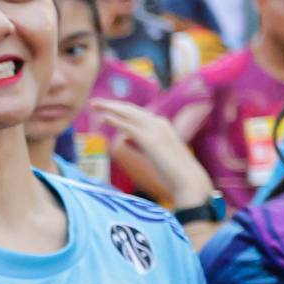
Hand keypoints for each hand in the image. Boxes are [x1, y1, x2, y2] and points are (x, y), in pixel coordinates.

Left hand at [91, 95, 214, 211]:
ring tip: (94, 105)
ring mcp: (155, 130)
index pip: (137, 112)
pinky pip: (129, 127)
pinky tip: (103, 118)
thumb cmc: (174, 171)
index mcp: (161, 124)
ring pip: (128, 114)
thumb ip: (142, 142)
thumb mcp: (156, 151)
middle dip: (112, 104)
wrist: (189, 180)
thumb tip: (126, 138)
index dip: (120, 108)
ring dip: (110, 108)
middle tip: (95, 102)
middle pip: (130, 109)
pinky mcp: (150, 141)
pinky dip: (115, 121)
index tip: (106, 107)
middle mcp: (159, 123)